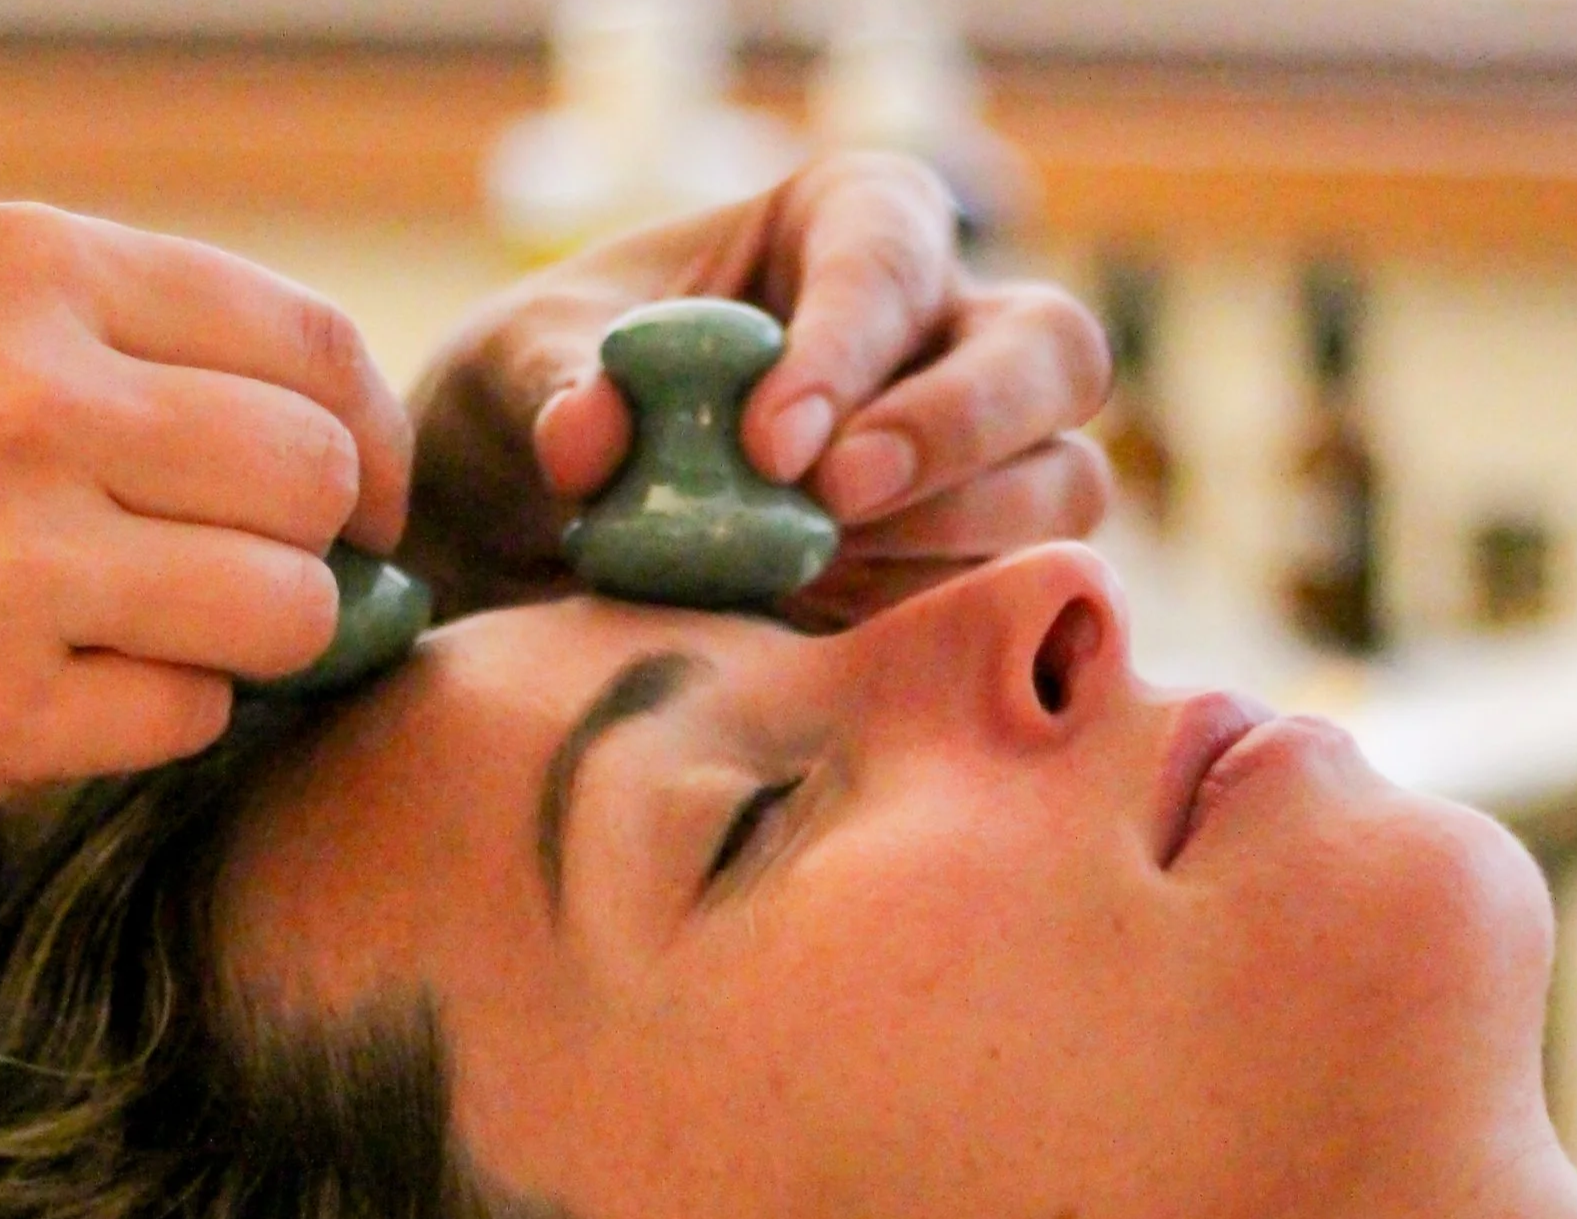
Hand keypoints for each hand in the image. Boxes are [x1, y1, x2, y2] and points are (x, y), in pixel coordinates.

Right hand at [0, 202, 409, 957]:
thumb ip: (142, 362)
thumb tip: (354, 459)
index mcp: (27, 274)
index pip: (312, 349)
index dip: (370, 445)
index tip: (361, 507)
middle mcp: (23, 394)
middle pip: (316, 482)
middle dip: (310, 549)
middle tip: (230, 581)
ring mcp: (8, 554)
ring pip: (288, 612)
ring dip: (250, 647)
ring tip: (143, 638)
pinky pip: (195, 719)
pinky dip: (155, 721)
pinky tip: (54, 693)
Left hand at [402, 152, 1112, 625]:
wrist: (540, 526)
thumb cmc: (547, 397)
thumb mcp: (515, 365)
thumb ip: (549, 383)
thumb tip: (587, 437)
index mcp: (849, 226)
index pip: (894, 251)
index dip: (850, 341)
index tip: (767, 442)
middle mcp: (946, 331)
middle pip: (1055, 353)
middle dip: (960, 429)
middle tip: (834, 502)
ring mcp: (976, 460)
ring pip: (1060, 485)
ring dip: (954, 536)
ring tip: (811, 572)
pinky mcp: (962, 574)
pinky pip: (1009, 597)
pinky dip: (928, 620)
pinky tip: (822, 633)